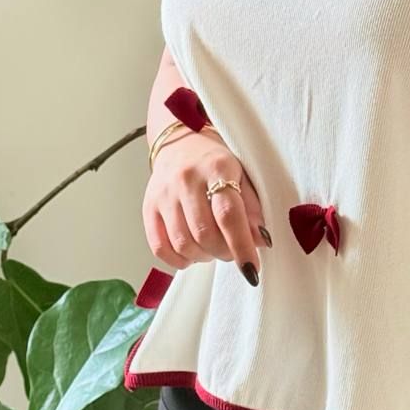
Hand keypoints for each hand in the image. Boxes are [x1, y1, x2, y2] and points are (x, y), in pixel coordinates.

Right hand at [143, 130, 269, 280]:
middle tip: (233, 250)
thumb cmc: (217, 162)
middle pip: (204, 233)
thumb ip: (252, 207)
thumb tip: (261, 241)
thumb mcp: (243, 173)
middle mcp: (186, 180)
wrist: (182, 141)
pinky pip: (159, 247)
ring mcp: (163, 194)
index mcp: (216, 168)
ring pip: (183, 244)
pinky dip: (178, 259)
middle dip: (224, 252)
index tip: (251, 268)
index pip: (228, 214)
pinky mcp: (148, 207)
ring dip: (203, 256)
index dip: (241, 246)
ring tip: (213, 248)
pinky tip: (192, 253)